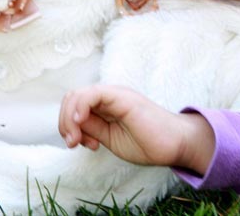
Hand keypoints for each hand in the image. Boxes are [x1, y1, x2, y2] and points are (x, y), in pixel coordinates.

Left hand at [58, 84, 214, 172]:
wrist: (175, 144)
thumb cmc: (148, 143)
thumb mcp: (110, 138)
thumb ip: (92, 129)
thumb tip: (72, 126)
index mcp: (106, 106)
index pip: (74, 105)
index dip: (68, 125)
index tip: (79, 145)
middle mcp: (108, 97)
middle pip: (72, 98)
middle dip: (65, 122)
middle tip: (74, 143)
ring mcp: (115, 95)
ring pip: (77, 94)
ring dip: (69, 119)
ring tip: (78, 140)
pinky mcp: (122, 97)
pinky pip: (92, 94)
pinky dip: (80, 107)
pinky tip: (81, 123)